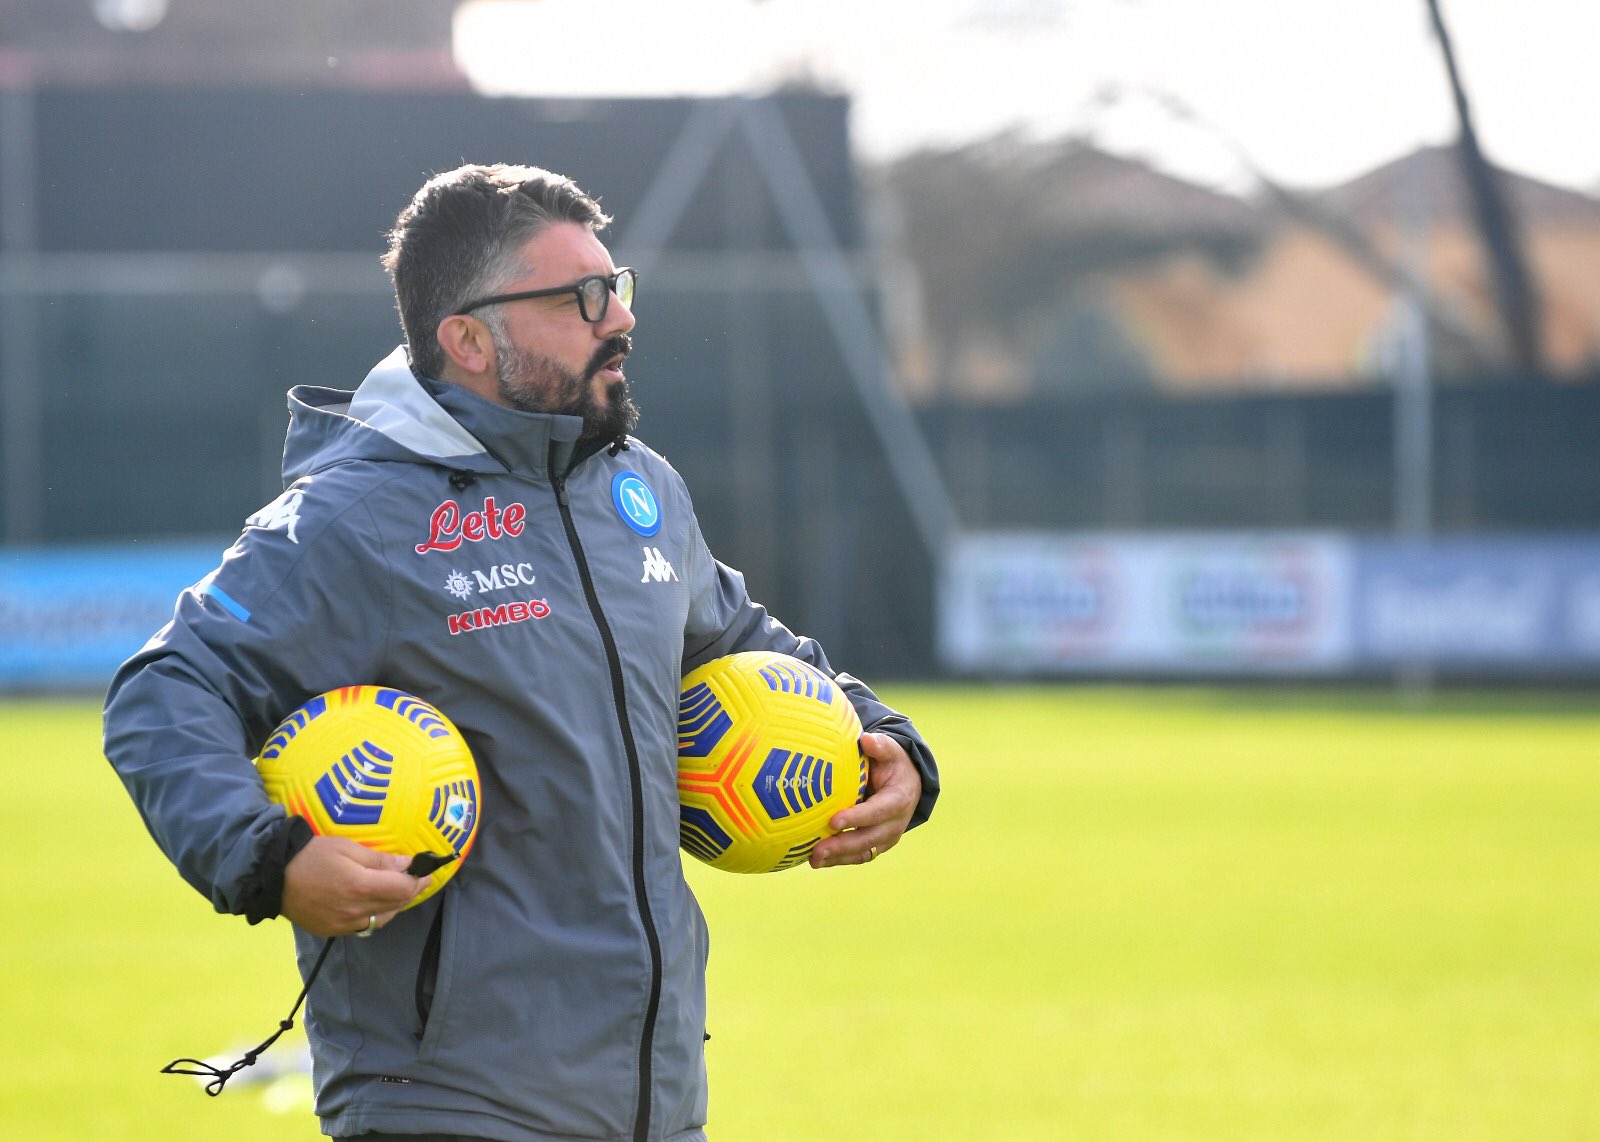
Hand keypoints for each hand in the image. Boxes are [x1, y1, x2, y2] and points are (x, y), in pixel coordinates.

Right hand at [279, 835, 430, 936]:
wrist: (273, 876)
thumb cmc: (311, 855)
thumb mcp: (347, 848)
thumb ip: (379, 860)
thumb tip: (407, 865)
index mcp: (360, 888)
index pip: (403, 889)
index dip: (418, 880)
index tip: (426, 871)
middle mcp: (354, 911)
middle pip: (396, 906)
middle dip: (410, 891)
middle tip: (416, 878)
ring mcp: (343, 925)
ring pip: (382, 920)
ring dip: (394, 906)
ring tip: (397, 890)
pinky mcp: (332, 931)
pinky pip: (363, 927)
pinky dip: (375, 915)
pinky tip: (374, 902)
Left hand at [810, 732, 921, 868]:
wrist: (908, 784)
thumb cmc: (893, 764)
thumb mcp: (891, 751)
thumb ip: (880, 746)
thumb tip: (865, 739)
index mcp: (898, 800)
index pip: (877, 812)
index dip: (856, 818)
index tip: (833, 821)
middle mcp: (895, 823)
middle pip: (868, 838)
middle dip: (842, 846)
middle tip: (817, 850)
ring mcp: (886, 837)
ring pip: (862, 852)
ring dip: (838, 858)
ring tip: (813, 860)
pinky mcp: (876, 845)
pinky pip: (858, 855)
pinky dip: (839, 859)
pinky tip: (818, 860)